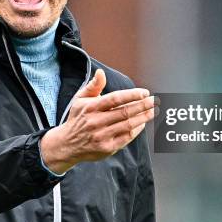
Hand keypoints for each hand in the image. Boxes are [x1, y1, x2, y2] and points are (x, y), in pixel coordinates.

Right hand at [40, 69, 157, 173]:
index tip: (144, 92)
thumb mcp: (80, 100)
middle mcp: (96, 122)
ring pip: (128, 125)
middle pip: (125, 112)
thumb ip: (93, 86)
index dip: (132, 95)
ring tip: (153, 111)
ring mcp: (102, 136)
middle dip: (142, 105)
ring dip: (143, 117)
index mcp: (91, 108)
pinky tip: (143, 123)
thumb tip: (101, 72)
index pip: (115, 99)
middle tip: (154, 101)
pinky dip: (136, 130)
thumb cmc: (77, 118)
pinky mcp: (107, 148)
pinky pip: (126, 138)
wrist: (67, 145)